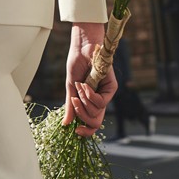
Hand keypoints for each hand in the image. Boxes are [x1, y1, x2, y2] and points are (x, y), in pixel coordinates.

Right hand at [62, 22, 117, 136]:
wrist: (83, 47)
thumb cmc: (76, 64)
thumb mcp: (70, 87)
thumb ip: (70, 105)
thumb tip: (66, 124)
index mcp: (89, 101)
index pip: (91, 123)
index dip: (86, 131)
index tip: (75, 131)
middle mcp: (99, 99)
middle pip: (95, 122)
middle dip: (82, 115)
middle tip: (75, 101)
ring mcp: (106, 94)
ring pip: (97, 113)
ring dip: (84, 101)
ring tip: (80, 86)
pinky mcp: (112, 88)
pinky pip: (101, 102)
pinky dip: (90, 95)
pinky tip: (86, 85)